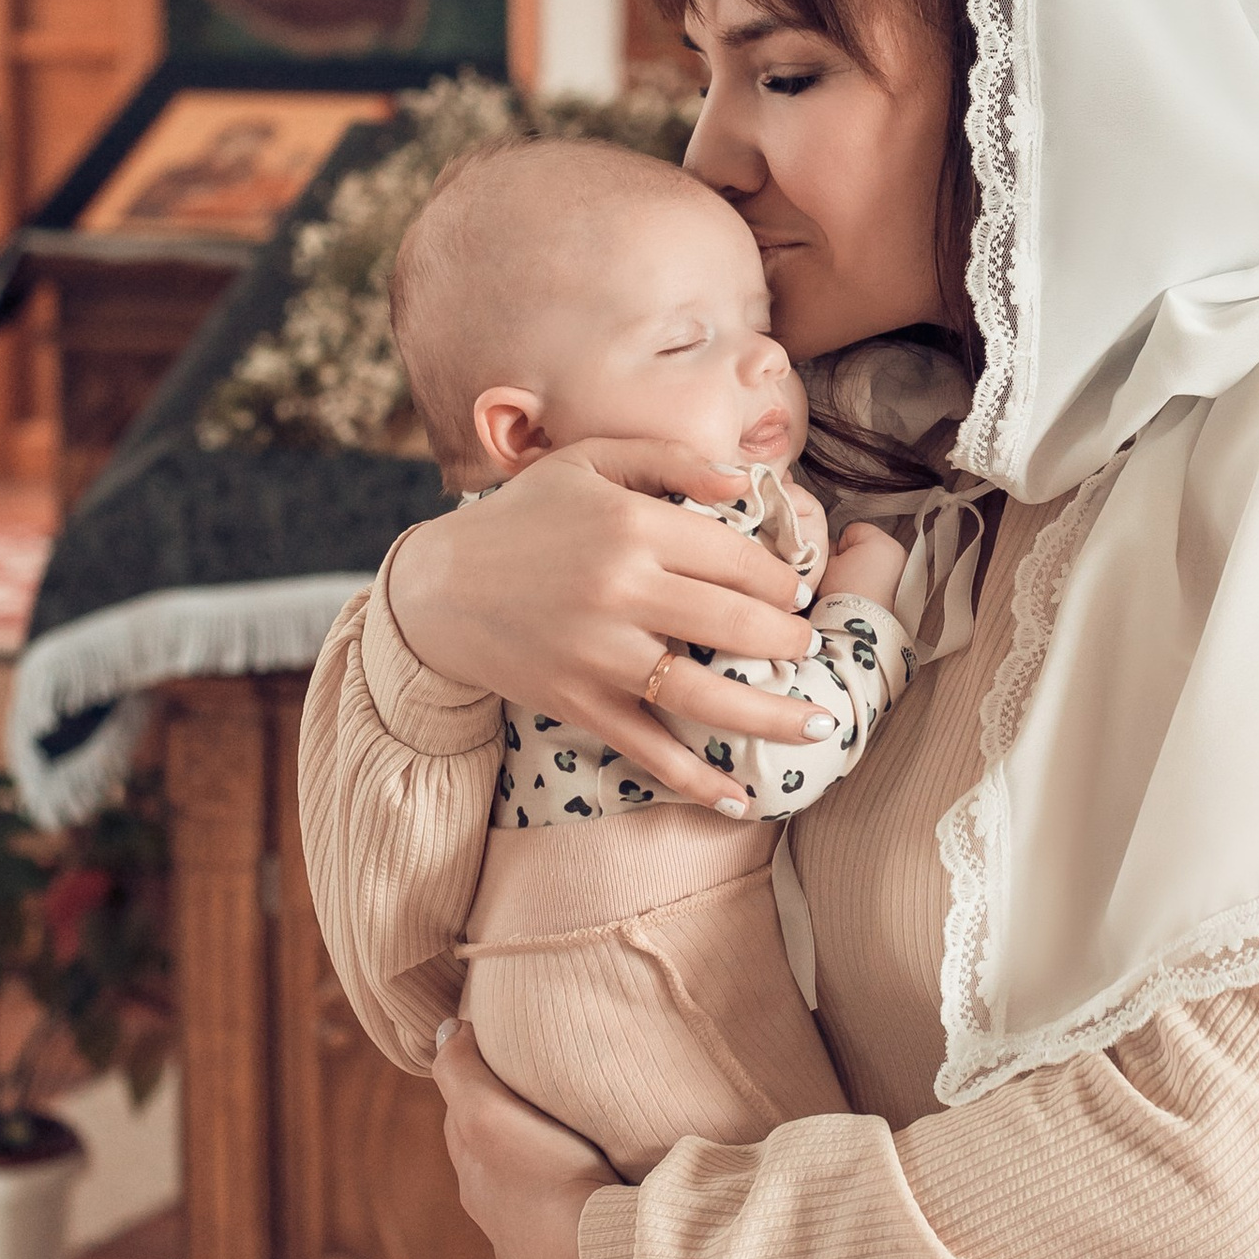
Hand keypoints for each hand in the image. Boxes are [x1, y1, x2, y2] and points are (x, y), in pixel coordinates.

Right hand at [386, 440, 828, 810]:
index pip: (736, 558)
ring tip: (821, 722)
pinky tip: (740, 799)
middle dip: (790, 640)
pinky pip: (649, 748)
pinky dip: (696, 780)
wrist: (437, 588)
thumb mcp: (590, 463)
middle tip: (811, 647)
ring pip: (704, 694)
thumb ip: (670, 458)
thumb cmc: (523, 518)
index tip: (797, 593)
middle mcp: (620, 591)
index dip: (781, 579)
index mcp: (631, 525)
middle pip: (734, 623)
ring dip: (772, 716)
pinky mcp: (578, 703)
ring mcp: (599, 654)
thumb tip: (744, 480)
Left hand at [432, 1021, 619, 1258]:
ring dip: (545, 1173)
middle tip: (536, 1096)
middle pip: (494, 1162)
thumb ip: (462, 1071)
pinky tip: (601, 1197)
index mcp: (475, 1181)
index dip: (473, 1088)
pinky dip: (577, 1207)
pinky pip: (572, 1228)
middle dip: (507, 1131)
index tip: (495, 1058)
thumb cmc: (547, 1182)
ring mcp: (538, 1248)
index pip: (462, 1123)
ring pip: (532, 1199)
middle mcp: (498, 1219)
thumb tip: (444, 1030)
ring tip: (576, 1146)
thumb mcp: (489, 1115)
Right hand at [820, 522, 907, 607]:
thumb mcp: (826, 565)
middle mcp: (897, 551)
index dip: (839, 547)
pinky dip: (878, 580)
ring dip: (867, 568)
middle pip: (868, 544)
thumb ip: (830, 549)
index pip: (851, 531)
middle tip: (844, 575)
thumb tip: (833, 549)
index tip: (836, 563)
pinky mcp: (905, 586)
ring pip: (878, 560)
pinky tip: (866, 592)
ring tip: (856, 586)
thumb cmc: (845, 596)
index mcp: (879, 540)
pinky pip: (887, 575)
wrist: (860, 626)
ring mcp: (904, 569)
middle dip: (855, 556)